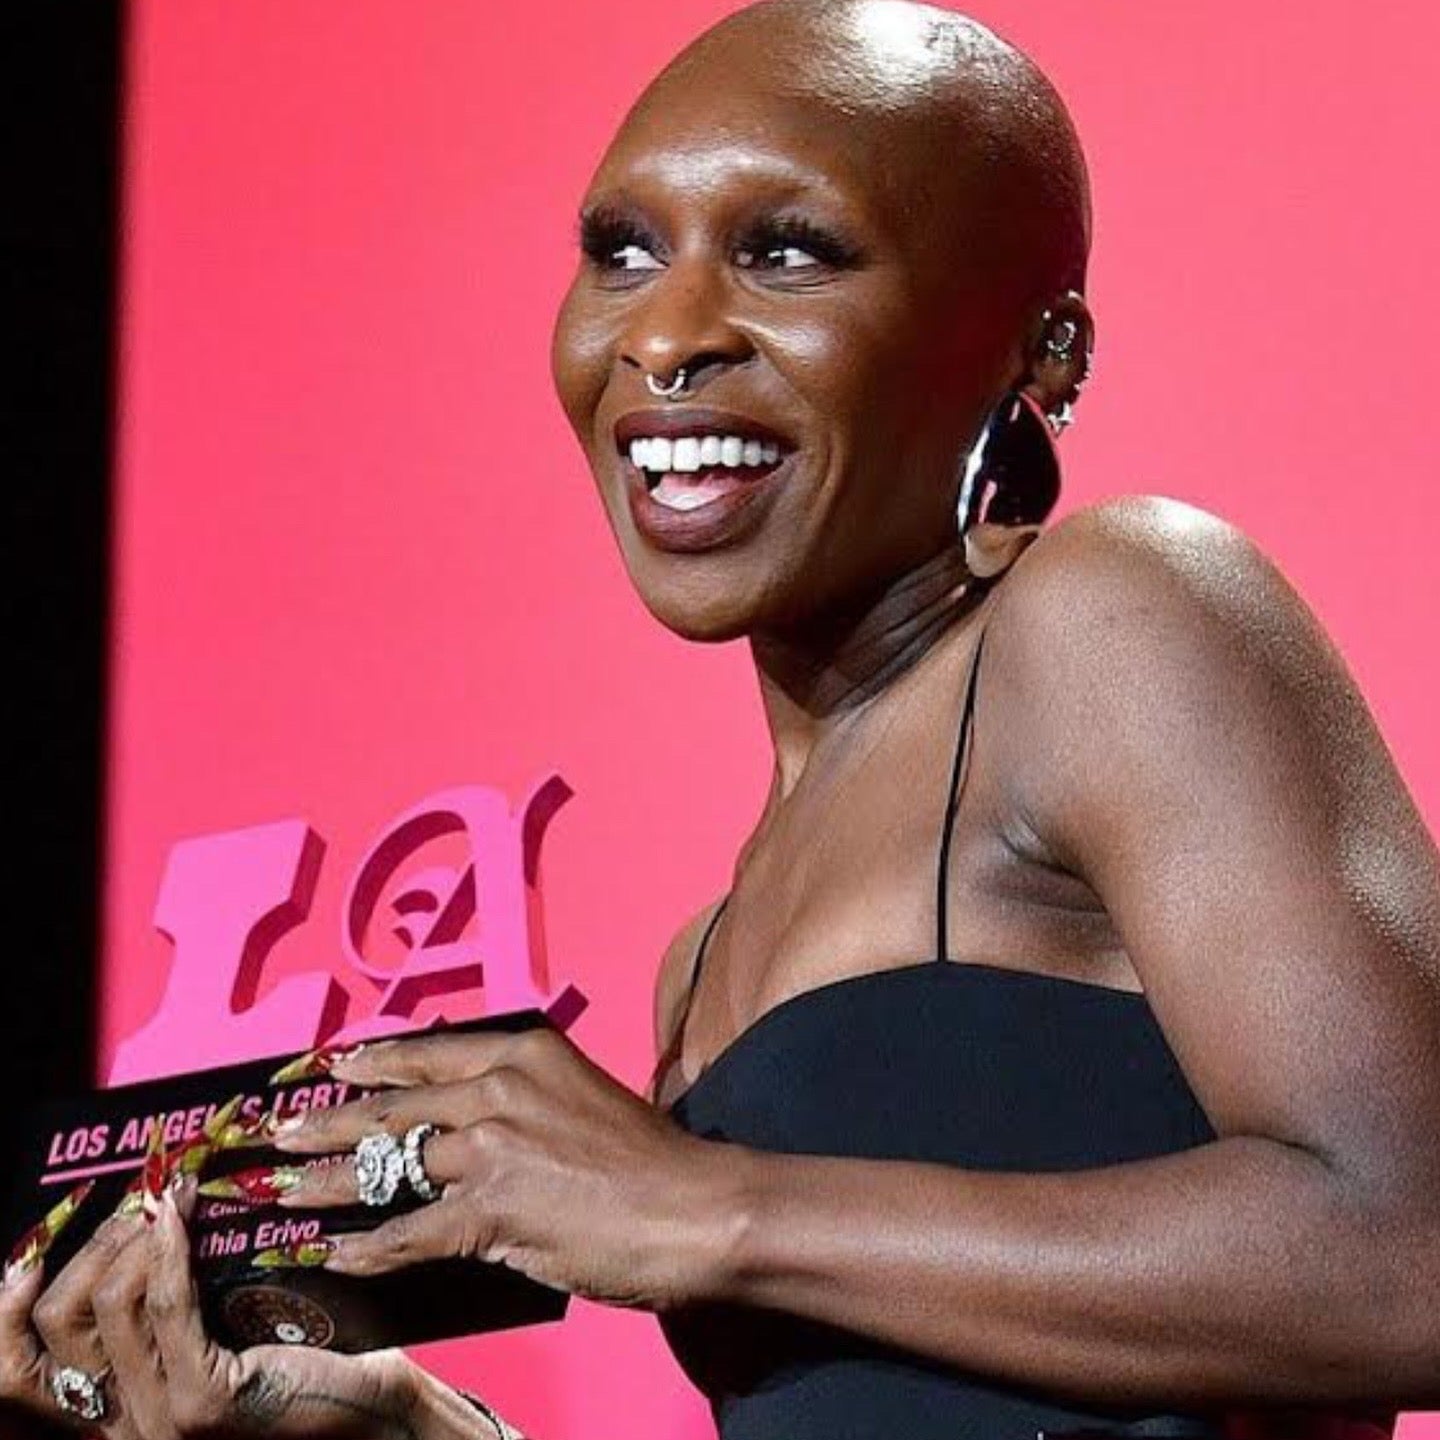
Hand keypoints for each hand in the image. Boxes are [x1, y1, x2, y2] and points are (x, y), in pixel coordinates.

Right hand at [0, 1177, 512, 1439]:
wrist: (373, 1413)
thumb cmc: (304, 1361)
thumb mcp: (219, 1332)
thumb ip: (166, 1305)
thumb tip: (141, 1214)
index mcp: (112, 1413)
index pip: (16, 1372)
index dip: (7, 1306)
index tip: (27, 1249)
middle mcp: (120, 1429)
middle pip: (55, 1325)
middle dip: (89, 1245)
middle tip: (135, 1197)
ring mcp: (157, 1422)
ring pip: (107, 1304)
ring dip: (136, 1232)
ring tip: (171, 1191)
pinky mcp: (202, 1403)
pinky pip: (166, 1306)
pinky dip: (170, 1247)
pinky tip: (184, 1209)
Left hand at [262, 1026, 741, 1310]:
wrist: (696, 1207)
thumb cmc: (649, 1162)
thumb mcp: (582, 1099)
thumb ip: (524, 1101)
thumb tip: (469, 1127)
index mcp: (524, 1053)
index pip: (426, 1052)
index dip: (369, 1062)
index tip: (329, 1066)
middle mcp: (499, 1088)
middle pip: (392, 1106)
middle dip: (326, 1120)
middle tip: (276, 1129)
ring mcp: (492, 1148)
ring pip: (385, 1166)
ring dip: (324, 1184)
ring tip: (281, 1192)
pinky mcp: (492, 1211)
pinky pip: (410, 1232)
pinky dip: (367, 1249)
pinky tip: (336, 1255)